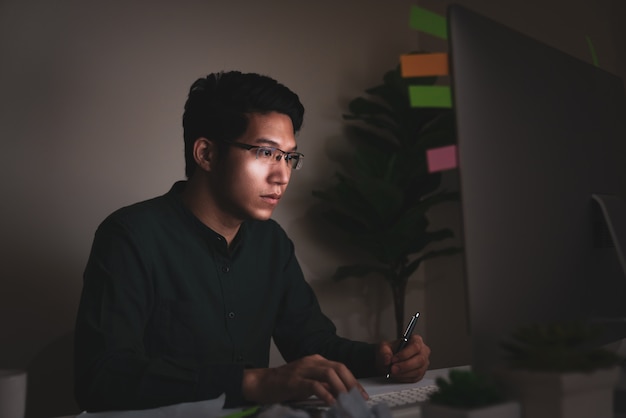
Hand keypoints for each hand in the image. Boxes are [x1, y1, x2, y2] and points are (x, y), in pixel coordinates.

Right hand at [241, 354, 367, 404]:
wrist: (262, 383)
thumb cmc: (285, 385)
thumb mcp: (308, 383)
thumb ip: (324, 385)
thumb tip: (342, 394)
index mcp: (317, 360)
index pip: (341, 367)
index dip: (353, 380)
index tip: (363, 394)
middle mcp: (312, 361)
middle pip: (338, 368)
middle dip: (352, 383)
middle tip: (360, 398)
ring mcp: (303, 369)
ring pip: (329, 373)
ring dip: (341, 388)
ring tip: (348, 401)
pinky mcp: (294, 380)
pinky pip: (314, 385)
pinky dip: (325, 394)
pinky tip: (331, 403)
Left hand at [377, 335, 429, 382]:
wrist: (391, 361)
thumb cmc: (391, 351)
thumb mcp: (384, 347)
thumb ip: (384, 352)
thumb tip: (387, 359)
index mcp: (416, 340)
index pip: (415, 346)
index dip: (404, 354)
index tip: (393, 359)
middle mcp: (423, 351)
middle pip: (420, 360)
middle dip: (404, 366)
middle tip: (392, 369)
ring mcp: (424, 363)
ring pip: (418, 371)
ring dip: (403, 373)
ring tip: (393, 372)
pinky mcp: (421, 373)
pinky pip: (415, 378)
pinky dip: (404, 378)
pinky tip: (397, 375)